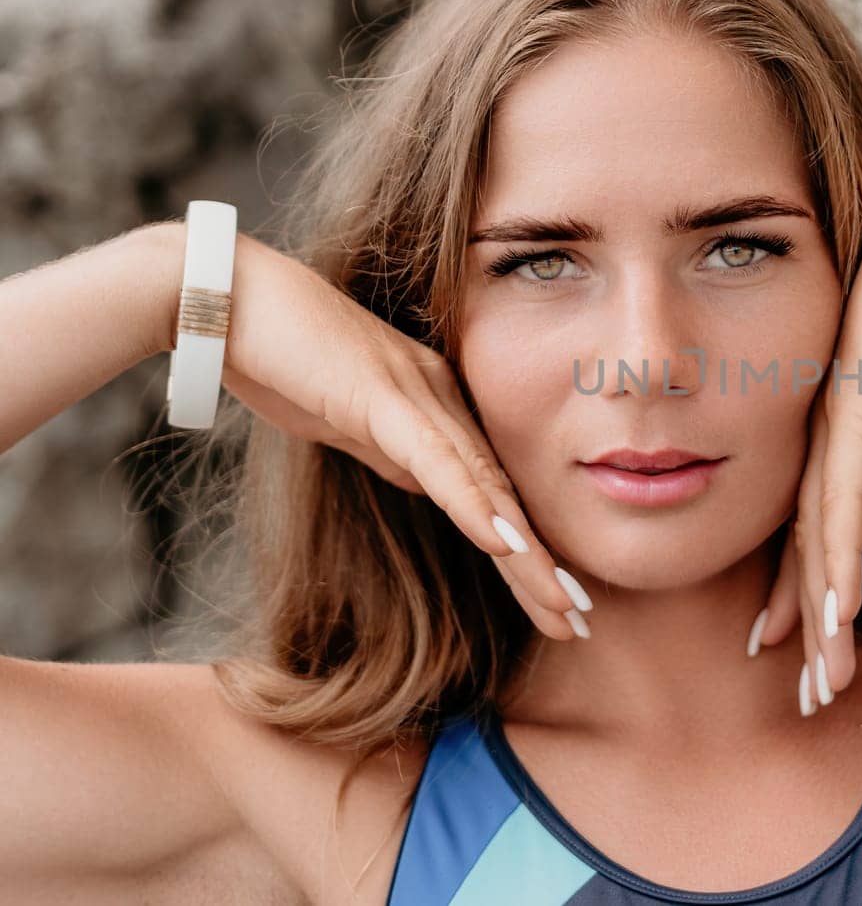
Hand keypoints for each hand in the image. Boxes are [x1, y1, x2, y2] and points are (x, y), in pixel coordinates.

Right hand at [213, 232, 593, 640]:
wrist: (223, 297)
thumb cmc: (276, 356)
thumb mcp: (343, 423)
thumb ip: (391, 452)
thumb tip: (429, 488)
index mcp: (433, 407)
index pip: (490, 493)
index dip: (525, 552)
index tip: (554, 602)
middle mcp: (440, 398)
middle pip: (502, 496)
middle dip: (542, 567)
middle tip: (580, 622)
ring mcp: (417, 394)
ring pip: (484, 485)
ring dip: (525, 553)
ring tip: (563, 603)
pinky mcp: (383, 396)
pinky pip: (436, 459)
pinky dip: (473, 504)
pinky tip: (506, 544)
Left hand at [746, 169, 861, 709]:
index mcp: (846, 439)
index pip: (825, 532)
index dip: (818, 596)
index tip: (817, 654)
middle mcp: (826, 443)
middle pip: (811, 553)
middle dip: (810, 630)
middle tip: (810, 697)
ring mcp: (833, 433)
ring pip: (819, 546)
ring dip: (822, 622)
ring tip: (821, 687)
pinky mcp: (852, 420)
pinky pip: (840, 510)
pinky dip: (838, 571)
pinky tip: (834, 624)